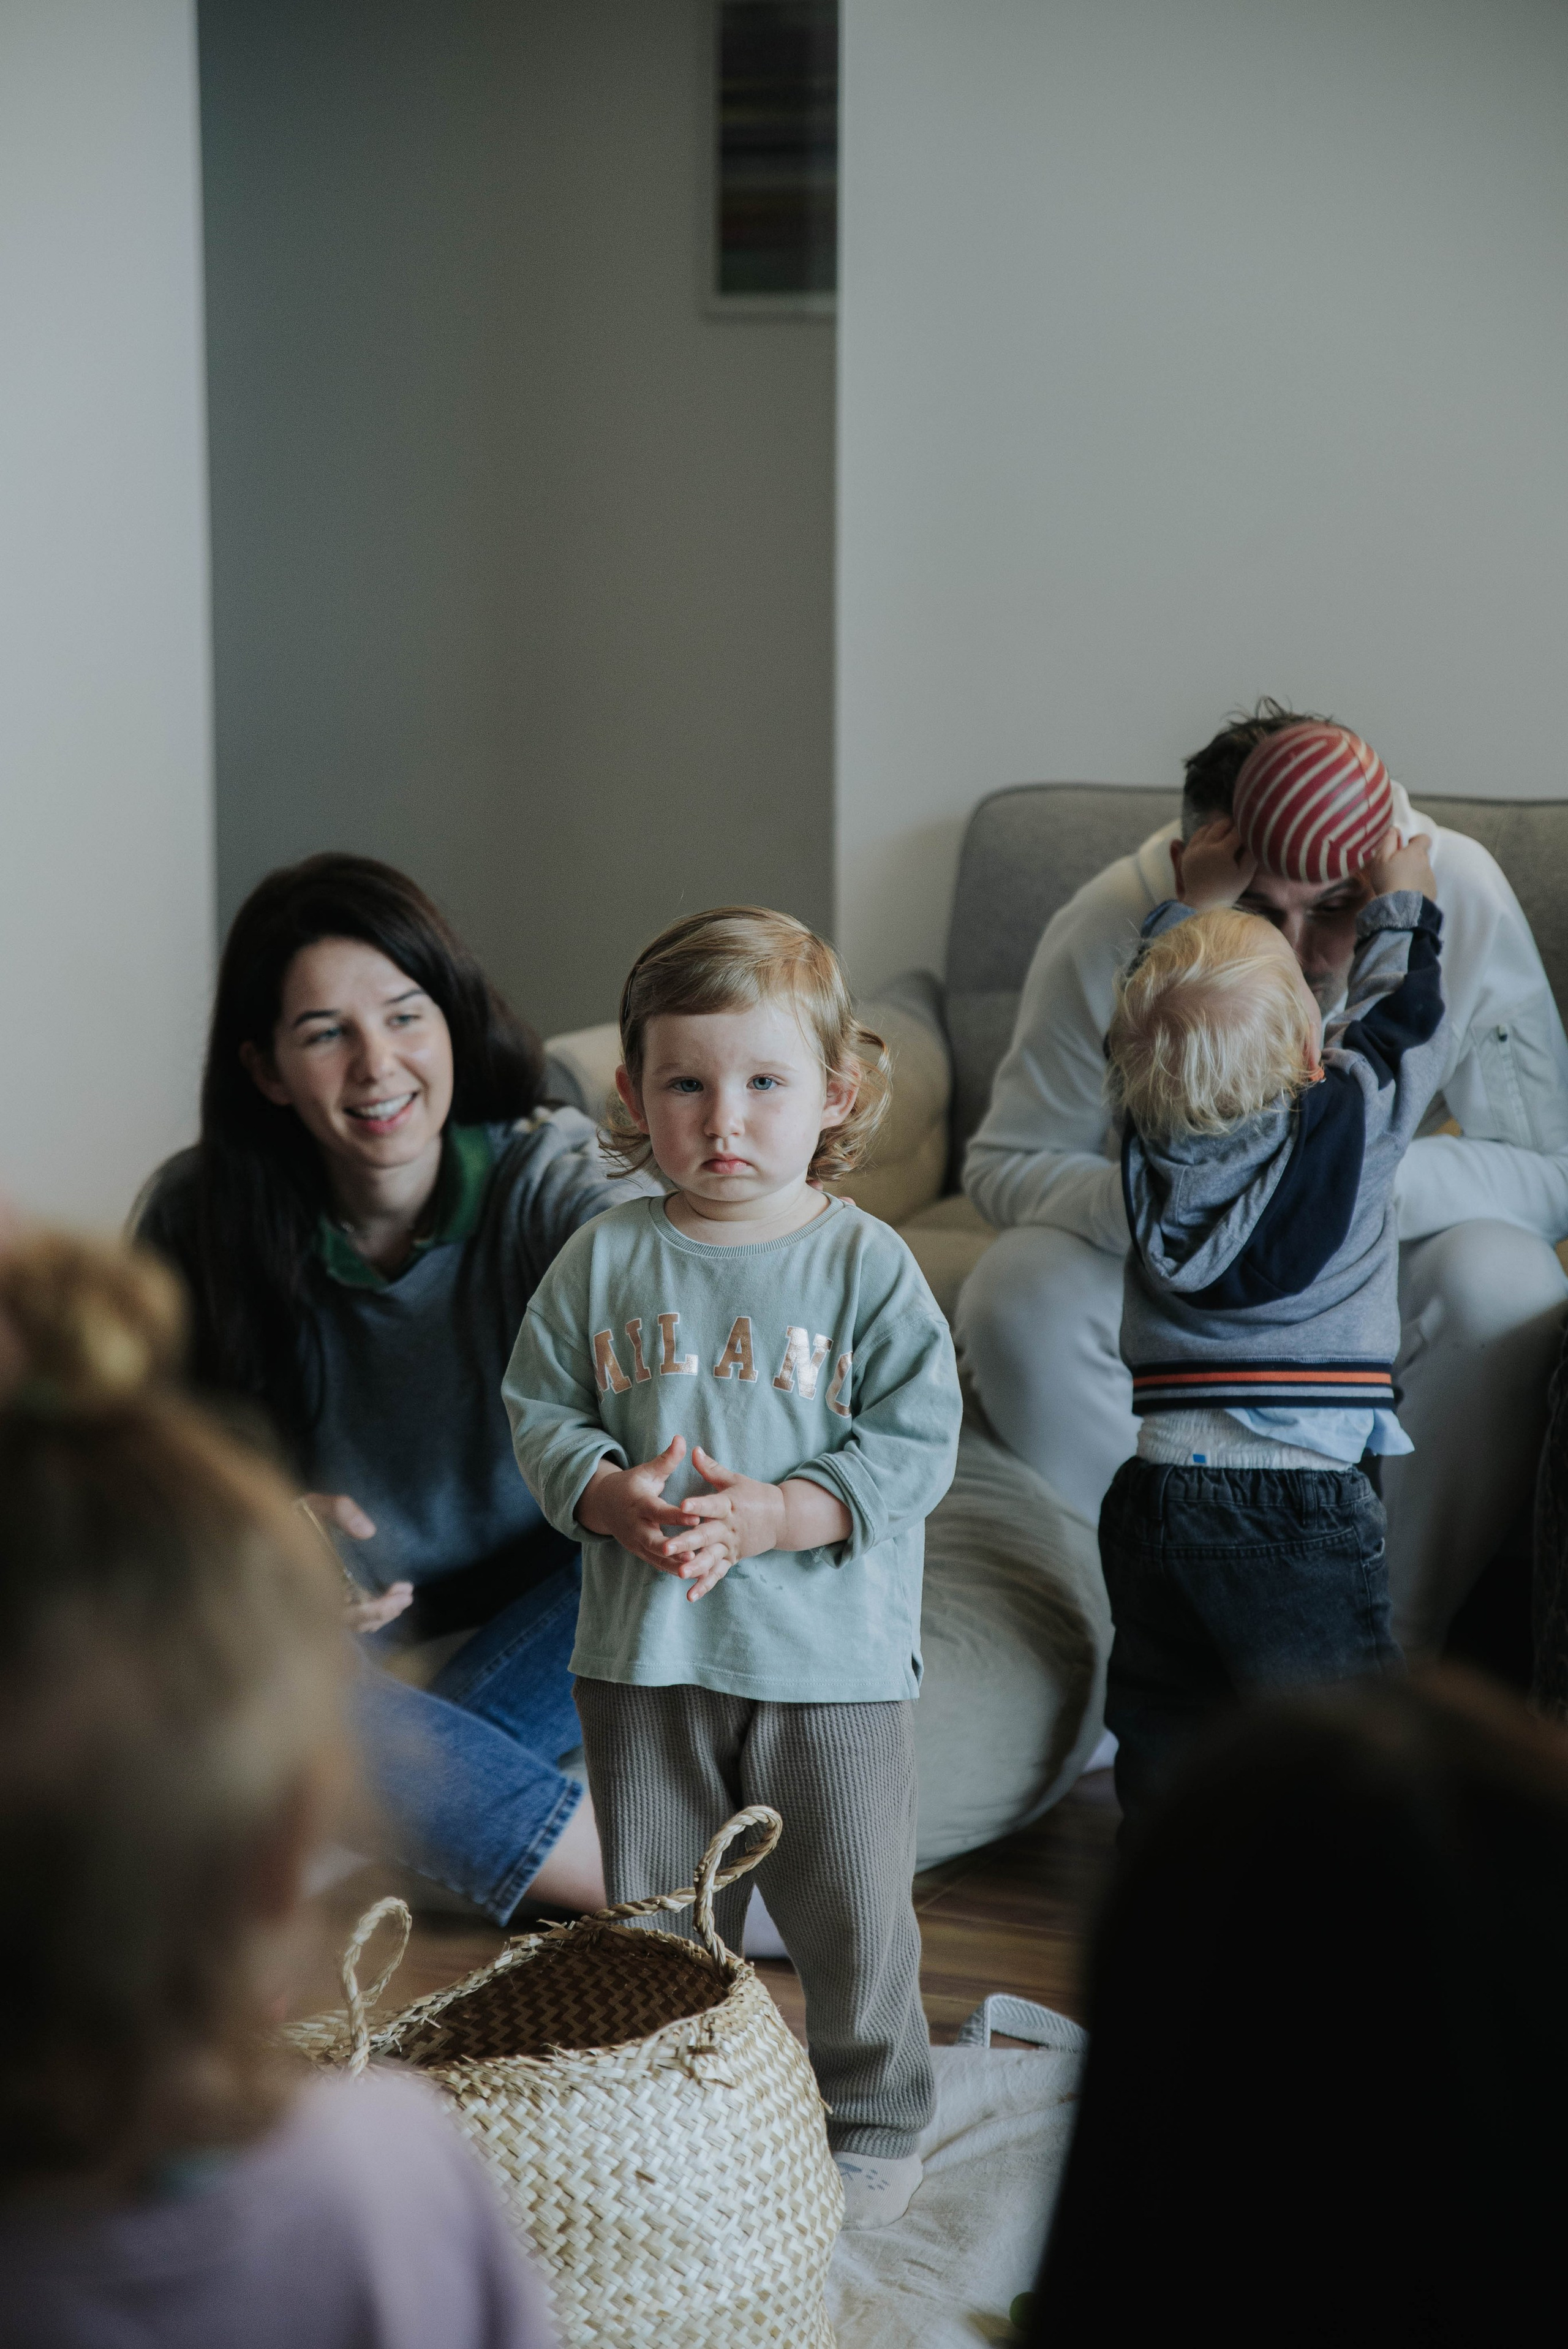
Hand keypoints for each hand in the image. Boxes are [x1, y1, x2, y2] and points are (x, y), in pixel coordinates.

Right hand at [298, 1493, 413, 1634]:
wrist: (267, 1522)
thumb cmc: (292, 1515)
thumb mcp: (312, 1505)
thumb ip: (338, 1510)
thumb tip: (368, 1531)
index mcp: (307, 1585)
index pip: (343, 1613)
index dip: (372, 1610)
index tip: (397, 1598)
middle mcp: (312, 1601)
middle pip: (352, 1623)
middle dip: (383, 1612)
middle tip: (406, 1597)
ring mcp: (318, 1602)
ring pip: (352, 1623)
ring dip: (381, 1614)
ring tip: (404, 1596)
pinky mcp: (325, 1598)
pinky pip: (349, 1616)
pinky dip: (371, 1611)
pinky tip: (389, 1597)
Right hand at [575, 1434, 695, 1570]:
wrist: (605, 1504)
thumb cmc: (633, 1484)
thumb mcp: (647, 1471)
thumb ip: (666, 1459)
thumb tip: (681, 1439)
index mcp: (639, 1504)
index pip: (659, 1511)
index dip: (676, 1515)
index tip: (696, 1516)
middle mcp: (636, 1526)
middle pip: (652, 1541)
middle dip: (672, 1549)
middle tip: (692, 1555)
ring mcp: (636, 1542)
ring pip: (656, 1558)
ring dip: (675, 1565)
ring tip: (697, 1569)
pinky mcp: (640, 1553)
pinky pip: (657, 1565)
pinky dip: (673, 1571)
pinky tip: (693, 1575)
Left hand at [660, 1447, 789, 1599]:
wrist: (782, 1517)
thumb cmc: (754, 1494)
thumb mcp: (734, 1479)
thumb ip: (711, 1469)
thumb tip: (693, 1450)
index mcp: (728, 1505)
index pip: (711, 1504)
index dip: (698, 1504)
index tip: (682, 1505)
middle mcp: (729, 1528)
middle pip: (705, 1535)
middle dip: (686, 1542)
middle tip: (667, 1546)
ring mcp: (731, 1546)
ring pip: (711, 1558)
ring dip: (695, 1567)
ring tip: (679, 1574)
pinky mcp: (732, 1559)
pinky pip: (718, 1574)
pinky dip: (705, 1585)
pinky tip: (690, 1595)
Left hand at [1175, 817, 1257, 911]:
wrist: (1202, 904)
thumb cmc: (1227, 891)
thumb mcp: (1244, 875)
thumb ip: (1251, 856)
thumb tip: (1254, 840)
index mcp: (1221, 851)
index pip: (1236, 832)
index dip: (1244, 829)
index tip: (1249, 829)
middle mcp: (1206, 847)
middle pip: (1220, 825)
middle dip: (1231, 824)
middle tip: (1238, 826)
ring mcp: (1194, 849)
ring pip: (1206, 828)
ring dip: (1216, 827)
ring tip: (1225, 830)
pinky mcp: (1187, 854)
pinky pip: (1196, 836)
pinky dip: (1204, 833)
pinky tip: (1212, 837)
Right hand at [1365, 826, 1435, 903]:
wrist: (1400, 908)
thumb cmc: (1388, 880)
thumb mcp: (1381, 859)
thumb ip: (1388, 842)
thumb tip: (1394, 830)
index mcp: (1415, 852)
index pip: (1424, 838)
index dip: (1415, 840)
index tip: (1405, 846)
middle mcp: (1426, 863)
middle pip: (1421, 855)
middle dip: (1411, 859)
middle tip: (1396, 868)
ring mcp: (1431, 878)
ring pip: (1422, 871)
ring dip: (1413, 874)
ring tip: (1399, 884)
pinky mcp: (1432, 892)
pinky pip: (1424, 885)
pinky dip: (1417, 887)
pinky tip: (1405, 894)